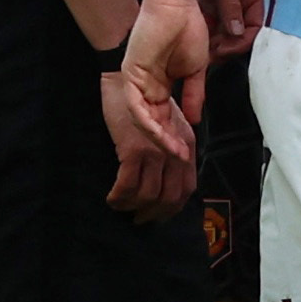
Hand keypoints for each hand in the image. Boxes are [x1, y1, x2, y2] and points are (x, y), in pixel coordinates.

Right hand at [102, 70, 195, 221]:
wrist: (123, 82)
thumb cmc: (142, 102)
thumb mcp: (167, 124)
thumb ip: (171, 148)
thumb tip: (166, 180)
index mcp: (187, 144)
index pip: (188, 186)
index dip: (173, 206)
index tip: (159, 214)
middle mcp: (176, 149)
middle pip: (170, 196)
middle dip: (154, 213)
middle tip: (138, 218)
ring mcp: (156, 150)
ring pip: (148, 195)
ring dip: (132, 207)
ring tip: (121, 206)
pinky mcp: (134, 149)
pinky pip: (127, 186)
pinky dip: (119, 198)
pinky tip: (112, 198)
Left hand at [122, 0, 211, 157]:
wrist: (177, 4)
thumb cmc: (188, 29)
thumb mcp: (196, 69)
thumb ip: (194, 94)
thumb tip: (194, 119)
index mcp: (160, 85)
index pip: (165, 117)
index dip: (176, 135)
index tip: (189, 150)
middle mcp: (145, 86)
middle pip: (153, 122)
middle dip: (168, 141)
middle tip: (182, 156)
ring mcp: (136, 81)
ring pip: (143, 119)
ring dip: (158, 137)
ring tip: (175, 150)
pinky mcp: (131, 74)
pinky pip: (136, 105)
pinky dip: (147, 122)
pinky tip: (161, 134)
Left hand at [198, 0, 266, 63]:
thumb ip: (228, 1)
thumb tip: (237, 32)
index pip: (257, 25)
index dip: (242, 42)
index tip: (222, 51)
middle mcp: (247, 0)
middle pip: (243, 32)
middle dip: (227, 46)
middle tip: (208, 56)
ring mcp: (231, 3)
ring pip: (228, 32)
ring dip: (216, 42)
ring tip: (200, 51)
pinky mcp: (216, 5)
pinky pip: (215, 25)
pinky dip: (207, 33)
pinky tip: (196, 39)